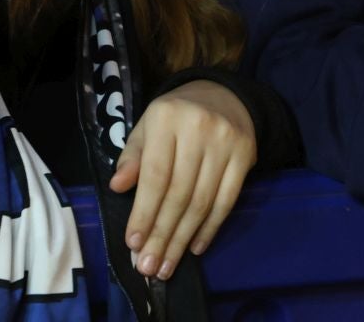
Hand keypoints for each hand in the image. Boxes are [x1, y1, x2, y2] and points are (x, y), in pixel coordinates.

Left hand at [111, 80, 255, 280]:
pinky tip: (195, 247)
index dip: (143, 212)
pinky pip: (226, 201)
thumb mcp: (147, 127)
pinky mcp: (245, 156)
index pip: (154, 174)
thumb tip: (118, 187)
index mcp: (165, 118)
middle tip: (149, 266)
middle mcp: (197, 128)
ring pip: (202, 202)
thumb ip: (132, 157)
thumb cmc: (175, 117)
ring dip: (183, 239)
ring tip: (168, 265)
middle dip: (162, 235)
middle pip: (178, 193)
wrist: (222, 96)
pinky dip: (210, 228)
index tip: (133, 243)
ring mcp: (225, 142)